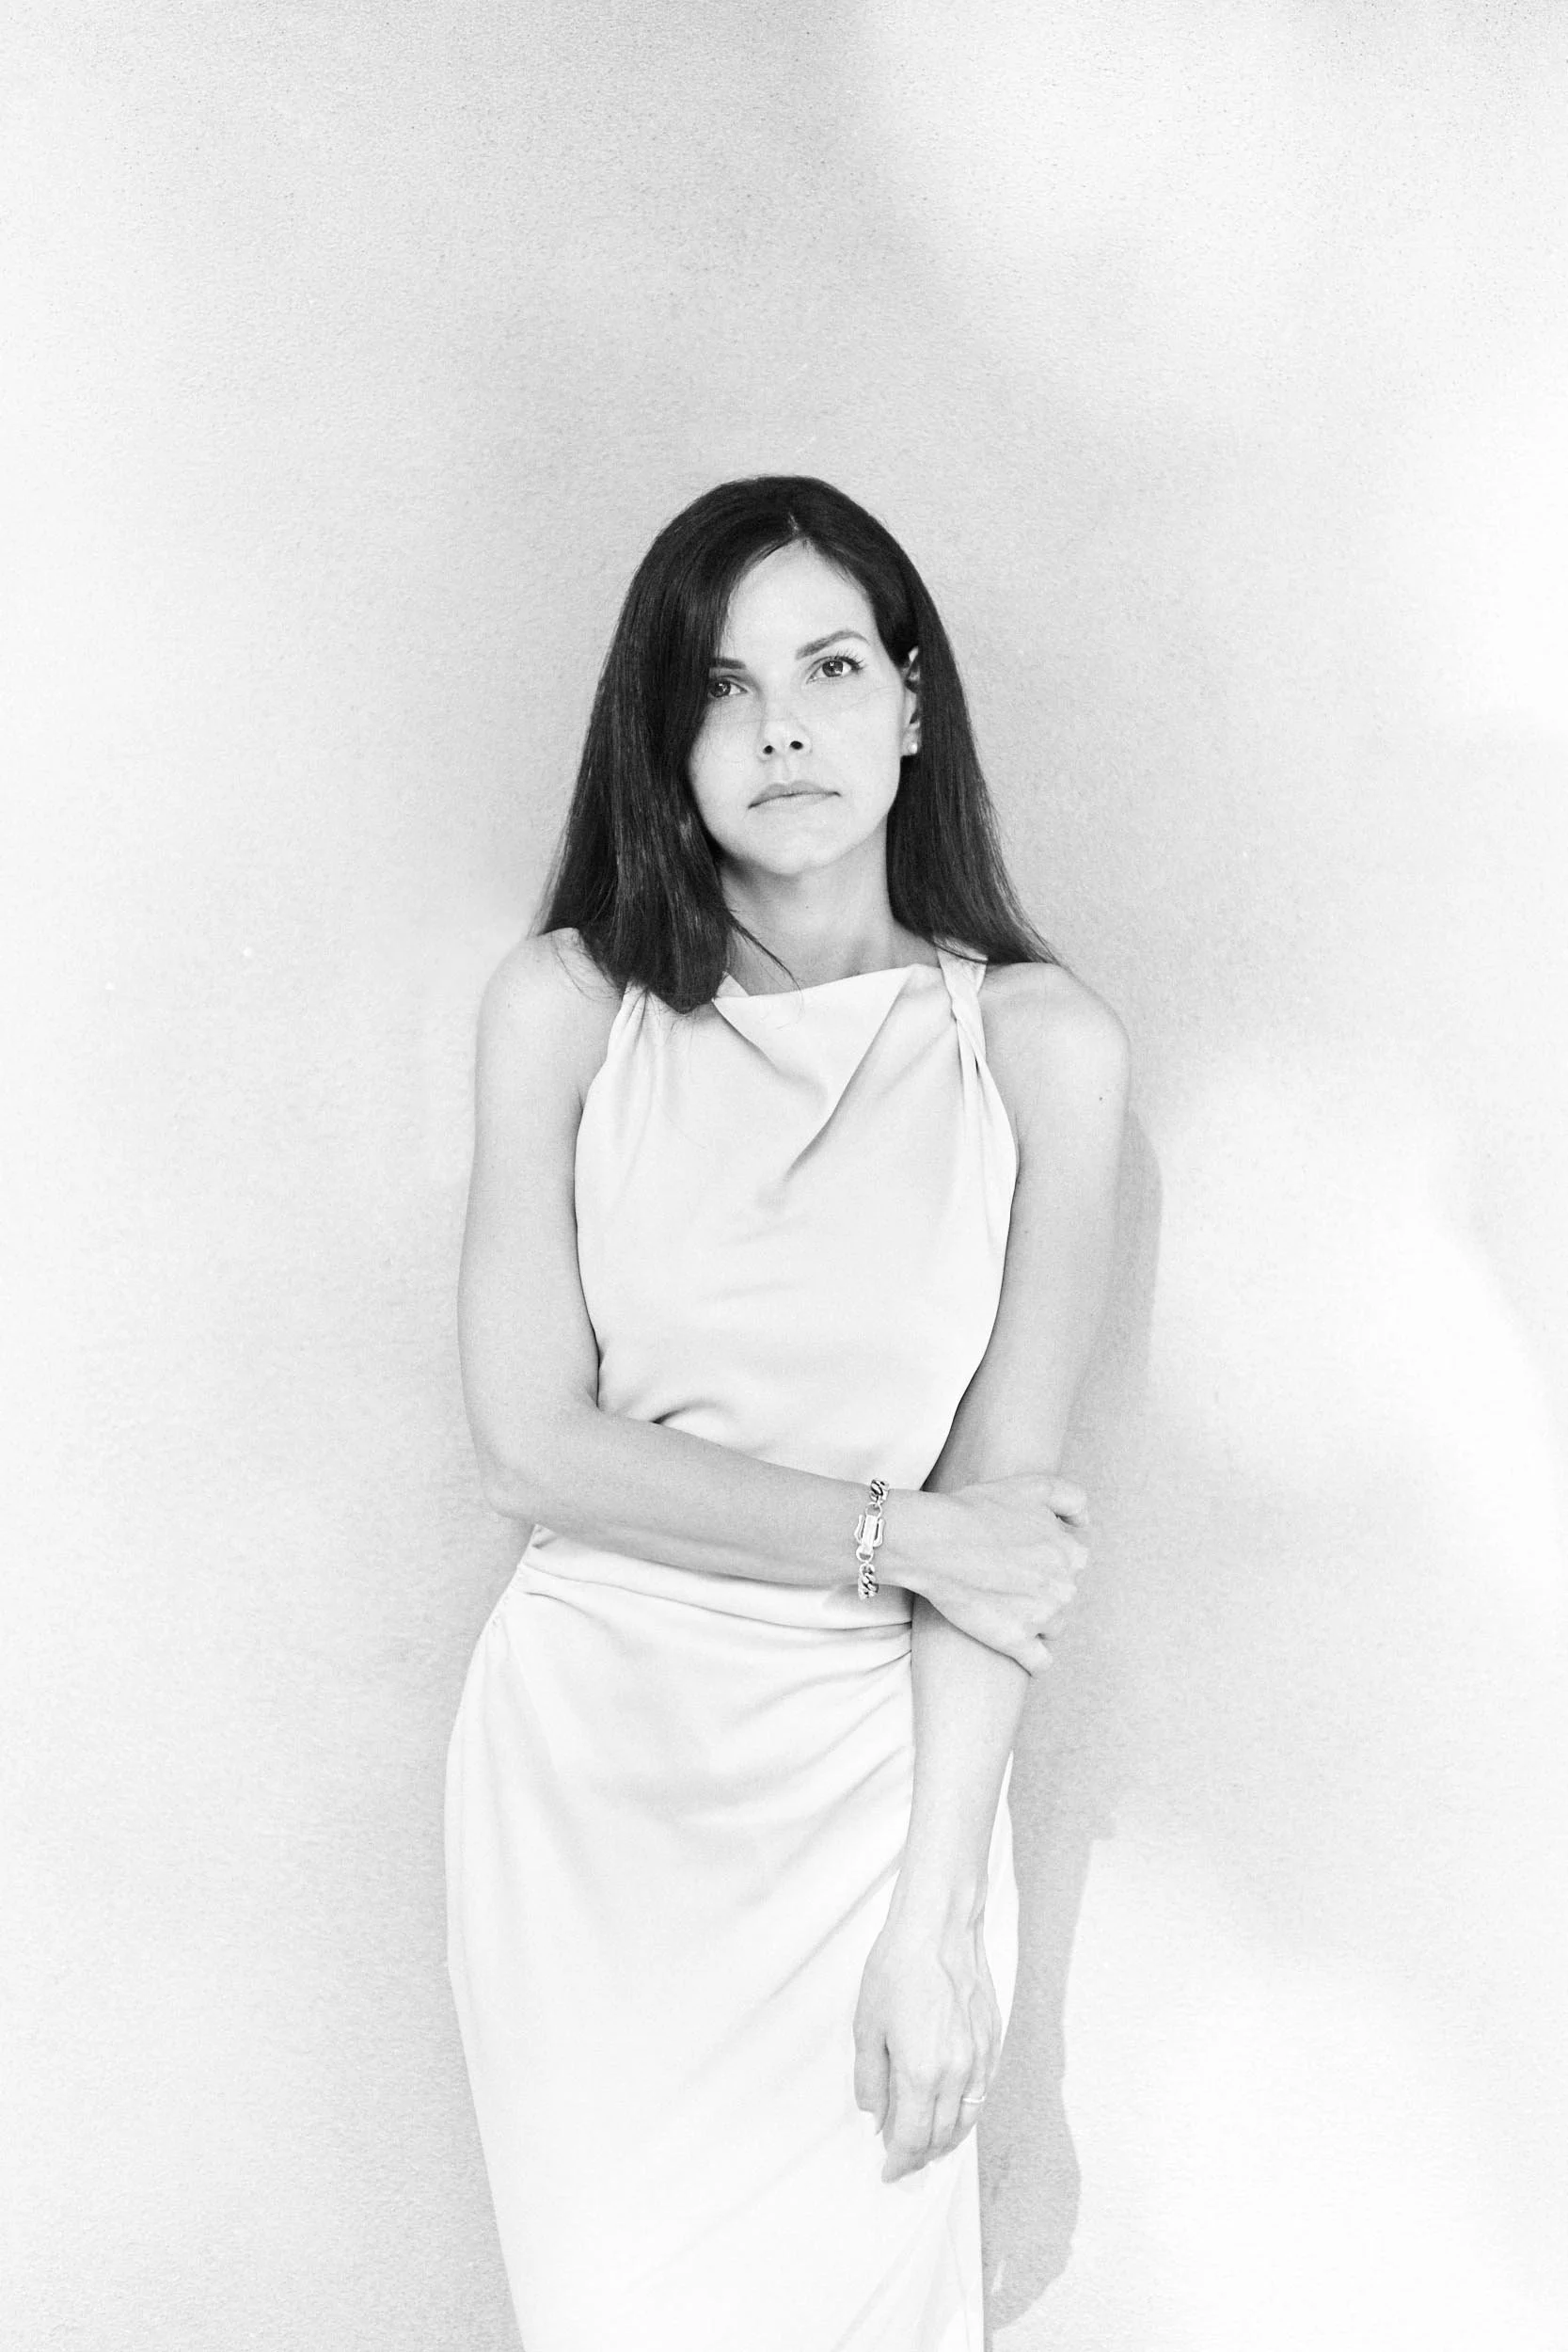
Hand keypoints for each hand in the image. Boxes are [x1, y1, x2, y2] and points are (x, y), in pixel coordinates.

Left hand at [852, 1906, 1001, 2182]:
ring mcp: (981, 2058)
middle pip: (942, 2136)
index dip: (899, 2162)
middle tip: (902, 2160)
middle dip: (921, 2155)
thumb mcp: (867, 2025)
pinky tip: (952, 2109)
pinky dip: (966, 2112)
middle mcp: (958, 2074)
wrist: (938, 1927)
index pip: (913, 2139)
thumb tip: (876, 2115)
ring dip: (947, 2140)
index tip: (887, 2172)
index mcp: (922, 2074)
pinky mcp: (993, 2041)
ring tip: (926, 2144)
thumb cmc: (897, 1969)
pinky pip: (982, 2092)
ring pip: (967, 2120)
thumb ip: (871, 2079)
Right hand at [899, 1474, 1088, 1671]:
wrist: (936, 1541)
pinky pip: (1040, 1662)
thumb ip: (1072, 1499)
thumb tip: (1086, 1526)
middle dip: (1039, 1588)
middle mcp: (1064, 1587)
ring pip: (1052, 1626)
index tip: (1019, 1554)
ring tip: (1001, 1603)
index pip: (1071, 1563)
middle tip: (1004, 1576)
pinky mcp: (1016, 1641)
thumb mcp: (1033, 1486)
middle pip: (1061, 1595)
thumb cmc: (978, 1510)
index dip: (1044, 1557)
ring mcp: (1042, 1618)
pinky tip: (1013, 1640)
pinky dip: (1032, 1657)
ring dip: (1034, 1619)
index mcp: (1072, 1553)